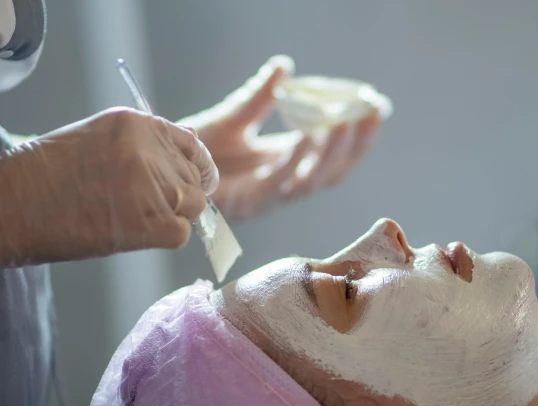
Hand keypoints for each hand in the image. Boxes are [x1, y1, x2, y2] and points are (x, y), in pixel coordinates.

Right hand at [0, 108, 217, 265]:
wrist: (12, 206)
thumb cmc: (49, 175)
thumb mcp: (100, 140)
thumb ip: (147, 144)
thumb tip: (192, 140)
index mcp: (138, 124)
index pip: (192, 145)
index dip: (196, 168)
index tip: (195, 181)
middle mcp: (151, 150)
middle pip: (194, 180)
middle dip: (178, 197)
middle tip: (144, 207)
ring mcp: (155, 186)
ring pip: (193, 207)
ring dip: (171, 217)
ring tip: (131, 217)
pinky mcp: (154, 222)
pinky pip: (182, 233)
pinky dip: (162, 238)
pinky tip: (131, 231)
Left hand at [179, 55, 381, 220]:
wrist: (157, 170)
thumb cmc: (194, 150)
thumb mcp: (231, 118)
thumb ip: (259, 98)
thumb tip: (285, 66)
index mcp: (284, 161)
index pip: (332, 154)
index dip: (357, 136)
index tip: (376, 109)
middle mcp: (281, 182)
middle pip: (331, 173)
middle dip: (353, 148)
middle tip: (369, 117)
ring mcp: (265, 196)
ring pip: (309, 183)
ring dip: (328, 156)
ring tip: (342, 126)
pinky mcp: (243, 205)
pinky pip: (273, 187)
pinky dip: (291, 165)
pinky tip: (303, 141)